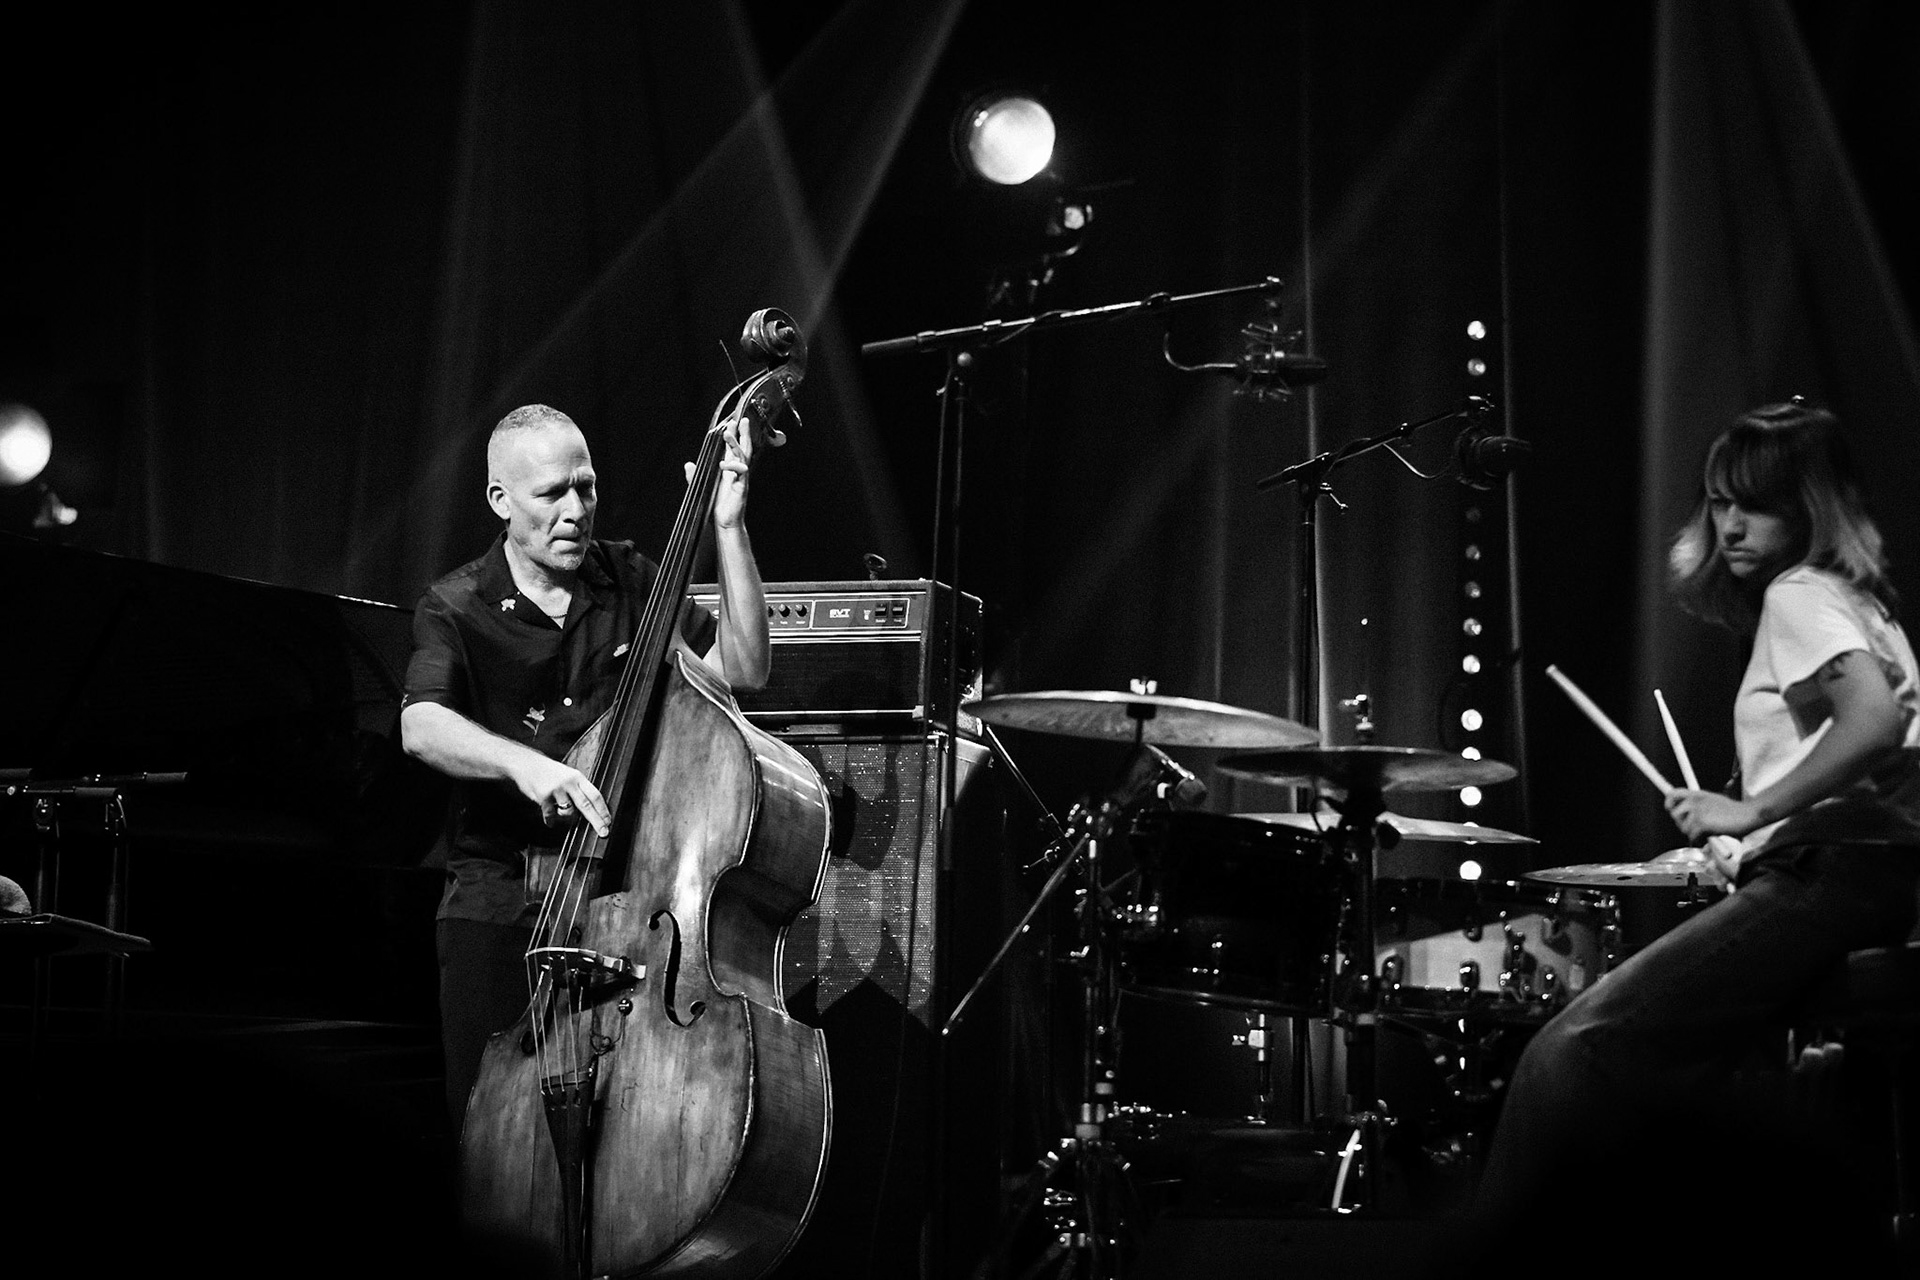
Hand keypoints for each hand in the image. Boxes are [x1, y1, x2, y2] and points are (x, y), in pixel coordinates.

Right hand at [521, 758, 610, 836]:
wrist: (526, 764)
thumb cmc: (549, 771)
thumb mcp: (568, 775)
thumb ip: (578, 789)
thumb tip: (591, 809)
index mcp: (578, 777)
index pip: (595, 795)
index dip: (603, 809)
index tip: (608, 821)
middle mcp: (569, 783)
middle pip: (586, 805)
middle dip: (597, 820)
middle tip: (604, 832)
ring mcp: (556, 790)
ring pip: (569, 812)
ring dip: (567, 818)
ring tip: (560, 812)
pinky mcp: (543, 797)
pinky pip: (551, 815)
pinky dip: (551, 821)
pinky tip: (550, 822)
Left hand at [688, 413, 756, 530]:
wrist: (725, 523)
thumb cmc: (716, 506)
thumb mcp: (702, 487)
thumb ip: (694, 475)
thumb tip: (687, 464)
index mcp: (730, 471)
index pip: (734, 449)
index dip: (735, 436)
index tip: (734, 423)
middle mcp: (737, 472)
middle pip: (744, 448)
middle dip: (743, 434)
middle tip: (743, 420)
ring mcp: (741, 479)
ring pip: (742, 456)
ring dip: (735, 444)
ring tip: (727, 434)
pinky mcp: (741, 487)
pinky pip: (741, 472)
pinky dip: (732, 466)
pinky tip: (724, 464)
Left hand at [1664, 787, 1759, 841]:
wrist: (1748, 814)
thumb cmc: (1735, 811)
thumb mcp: (1714, 801)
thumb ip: (1700, 805)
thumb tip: (1689, 816)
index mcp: (1698, 794)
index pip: (1674, 793)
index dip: (1669, 802)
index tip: (1669, 808)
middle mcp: (1695, 801)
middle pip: (1674, 814)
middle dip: (1683, 824)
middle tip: (1695, 828)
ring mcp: (1697, 811)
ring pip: (1683, 828)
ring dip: (1693, 833)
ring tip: (1705, 832)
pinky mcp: (1701, 823)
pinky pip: (1692, 836)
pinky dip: (1699, 840)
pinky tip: (1709, 837)